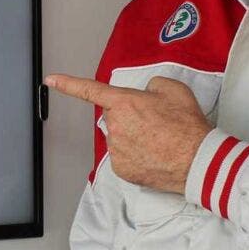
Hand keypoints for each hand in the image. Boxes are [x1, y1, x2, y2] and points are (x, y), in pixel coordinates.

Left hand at [45, 73, 211, 193]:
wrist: (198, 160)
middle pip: (114, 117)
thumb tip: (145, 94)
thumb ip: (152, 86)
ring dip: (132, 137)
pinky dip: (136, 156)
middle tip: (154, 122)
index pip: (90, 90)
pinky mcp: (121, 170)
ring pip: (119, 138)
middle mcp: (114, 126)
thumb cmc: (187, 125)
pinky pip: (123, 157)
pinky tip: (154, 155)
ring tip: (158, 140)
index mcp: (123, 103)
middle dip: (128, 117)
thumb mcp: (172, 89)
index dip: (68, 84)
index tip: (50, 80)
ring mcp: (116, 150)